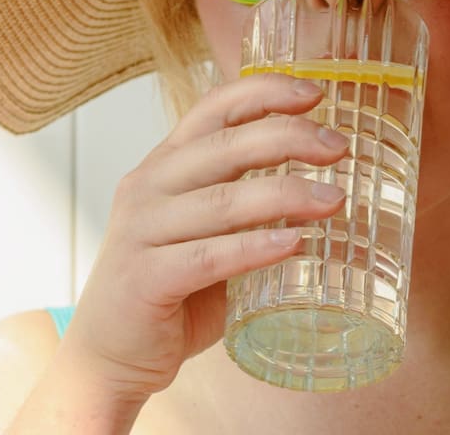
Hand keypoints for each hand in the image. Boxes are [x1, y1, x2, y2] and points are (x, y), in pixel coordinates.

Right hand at [59, 74, 348, 400]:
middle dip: (289, 137)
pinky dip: (254, 247)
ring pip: (223, 200)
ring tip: (335, 200)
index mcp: (166, 164)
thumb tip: (326, 188)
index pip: (213, 108)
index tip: (315, 94)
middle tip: (339, 147)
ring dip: (286, 194)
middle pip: (226, 144)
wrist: (110, 356)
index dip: (264, 93)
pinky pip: (208, 256)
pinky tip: (293, 244)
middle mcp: (148, 187)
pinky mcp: (144, 278)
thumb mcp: (210, 232)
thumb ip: (251, 206)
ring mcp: (141, 231)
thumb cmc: (171, 290)